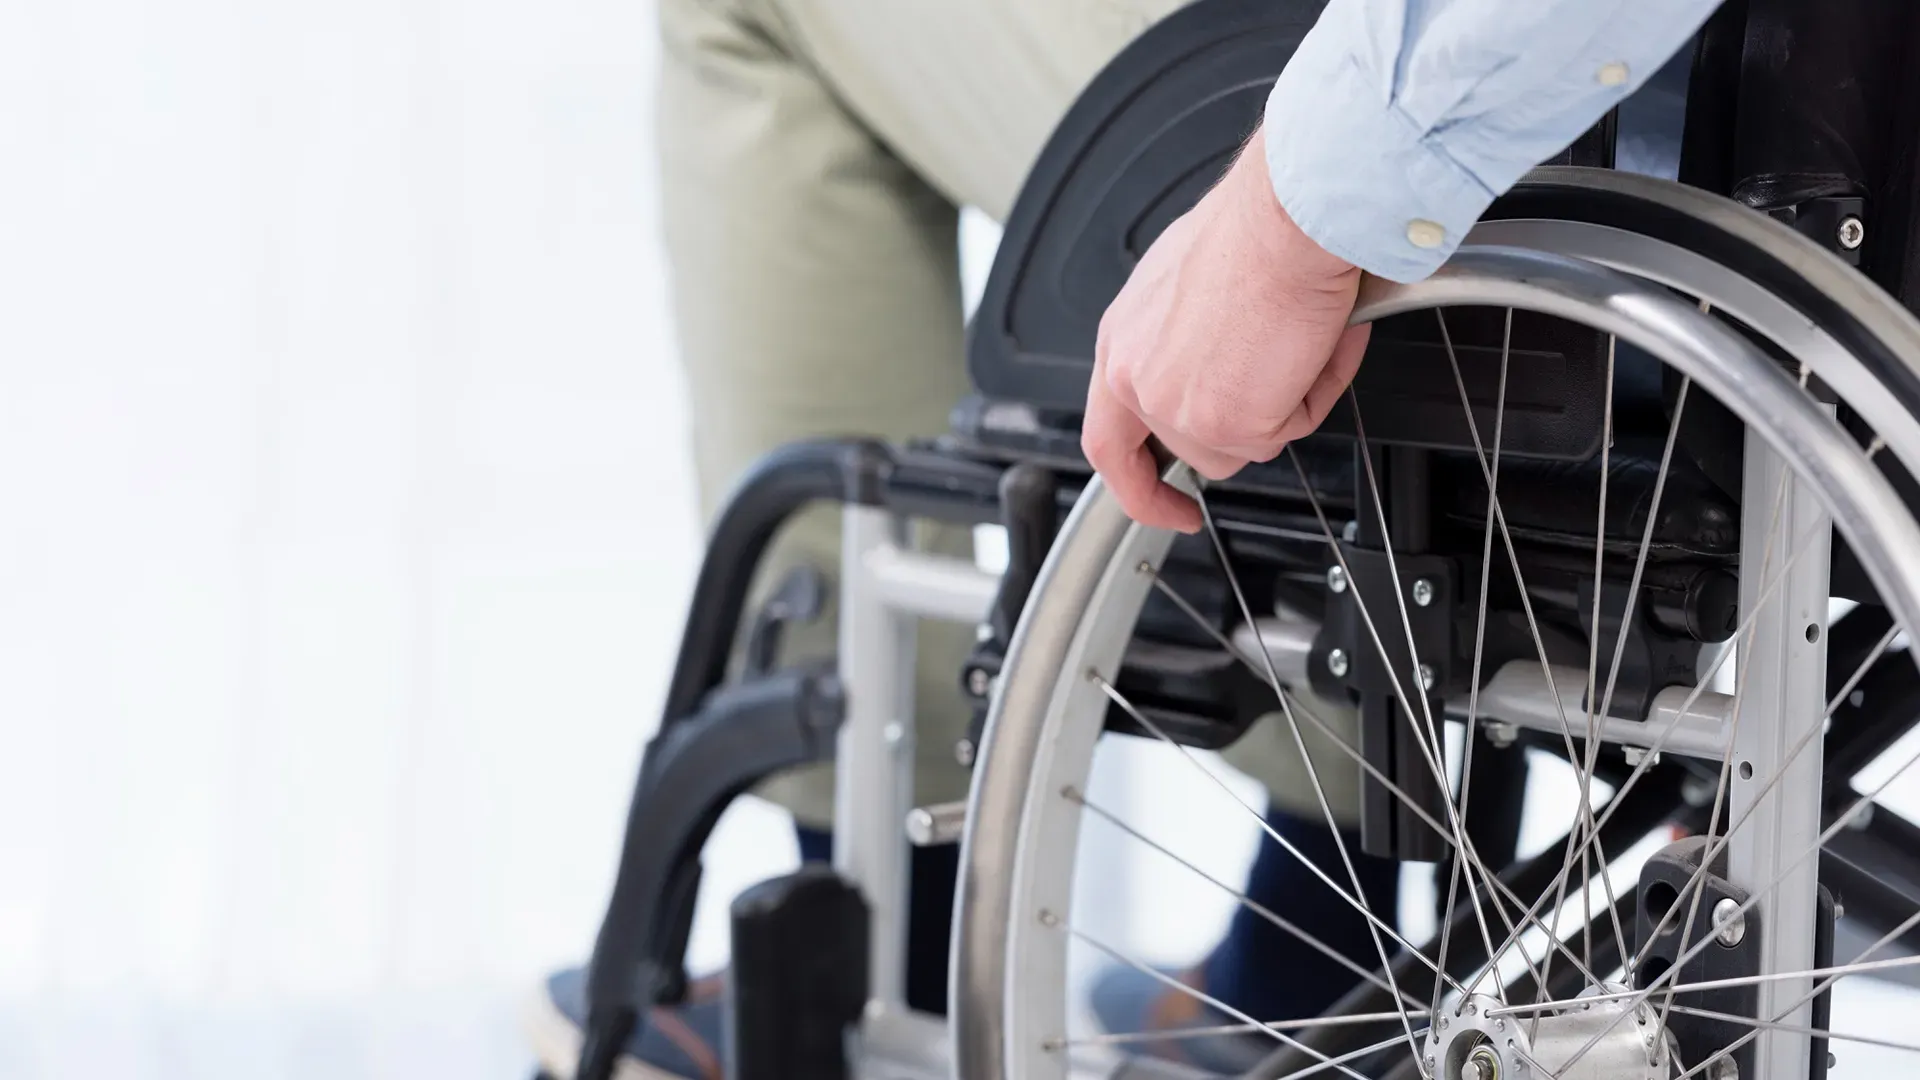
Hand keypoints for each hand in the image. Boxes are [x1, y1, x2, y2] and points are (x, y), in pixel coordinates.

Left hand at [1082, 124, 1370, 532]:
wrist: (1287, 216)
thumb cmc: (1253, 228)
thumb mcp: (1189, 285)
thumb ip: (1188, 340)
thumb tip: (1223, 361)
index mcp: (1122, 343)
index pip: (1108, 441)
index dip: (1137, 485)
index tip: (1165, 502)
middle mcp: (1136, 379)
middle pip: (1191, 448)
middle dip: (1241, 428)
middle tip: (1279, 397)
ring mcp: (1178, 410)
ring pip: (1243, 446)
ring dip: (1283, 401)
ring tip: (1298, 337)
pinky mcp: (1227, 425)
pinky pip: (1287, 431)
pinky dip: (1314, 394)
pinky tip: (1313, 343)